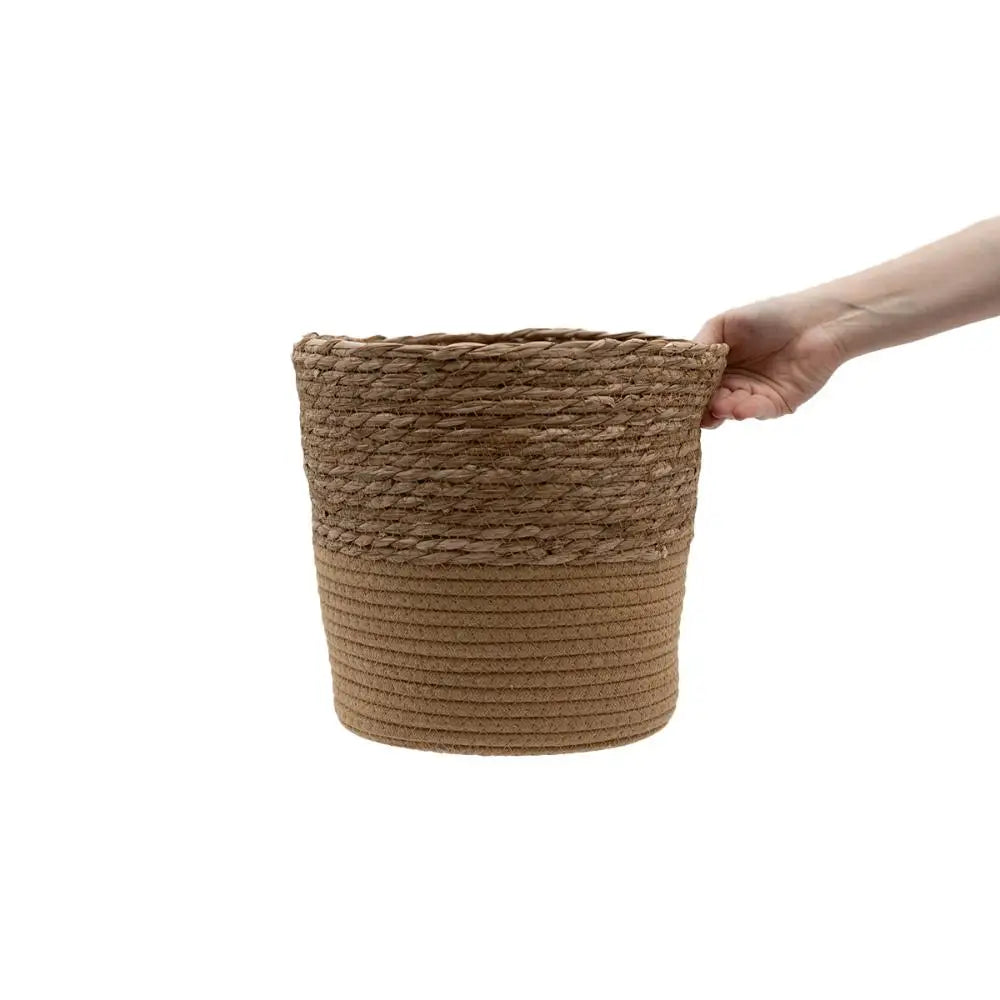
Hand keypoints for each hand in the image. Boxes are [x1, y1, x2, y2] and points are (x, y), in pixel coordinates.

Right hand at [695, 295, 846, 427]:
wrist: (818, 320)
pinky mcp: (776, 404)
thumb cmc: (772, 315)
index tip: (675, 395)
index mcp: (720, 364)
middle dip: (702, 405)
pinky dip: (747, 411)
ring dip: (724, 409)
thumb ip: (702, 343)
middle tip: (693, 407)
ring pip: (731, 409)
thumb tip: (680, 367)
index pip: (697, 382)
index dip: (687, 389)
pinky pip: (757, 411)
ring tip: (719, 406)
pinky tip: (739, 408)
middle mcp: (735, 382)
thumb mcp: (726, 322)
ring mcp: (754, 395)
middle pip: (710, 400)